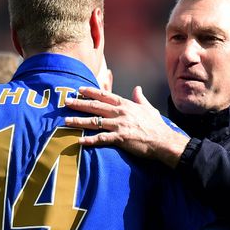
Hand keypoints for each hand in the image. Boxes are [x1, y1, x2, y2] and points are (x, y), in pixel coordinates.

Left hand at [64, 86, 189, 167]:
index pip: (104, 95)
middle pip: (95, 106)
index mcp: (126, 105)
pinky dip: (89, 140)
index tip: (79, 89)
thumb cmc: (157, 126)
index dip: (90, 92)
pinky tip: (79, 140)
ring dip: (79, 121)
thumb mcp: (149, 108)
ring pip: (94, 122)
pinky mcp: (120, 138)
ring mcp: (119, 125)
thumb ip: (140, 98)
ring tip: (66, 121)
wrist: (164, 141)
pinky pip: (101, 139)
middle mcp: (120, 113)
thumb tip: (137, 89)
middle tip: (66, 102)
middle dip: (79, 104)